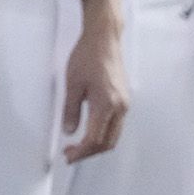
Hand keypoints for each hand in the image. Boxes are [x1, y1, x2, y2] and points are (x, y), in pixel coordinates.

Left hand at [61, 15, 129, 161]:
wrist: (104, 39)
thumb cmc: (87, 56)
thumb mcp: (72, 84)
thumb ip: (70, 110)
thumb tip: (69, 131)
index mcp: (107, 104)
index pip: (95, 139)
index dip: (81, 152)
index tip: (69, 156)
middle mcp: (120, 107)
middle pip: (108, 142)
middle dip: (89, 152)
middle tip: (71, 154)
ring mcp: (124, 104)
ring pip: (114, 135)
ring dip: (97, 144)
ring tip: (77, 145)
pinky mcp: (124, 100)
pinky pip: (116, 125)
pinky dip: (103, 134)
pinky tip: (89, 131)